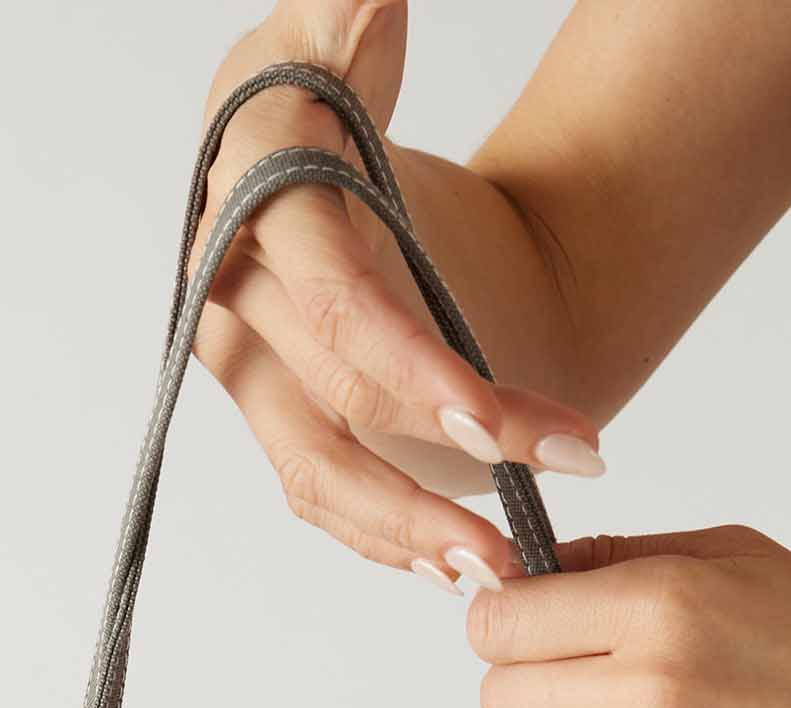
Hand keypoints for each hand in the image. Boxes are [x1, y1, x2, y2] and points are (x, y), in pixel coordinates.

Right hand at [193, 1, 604, 591]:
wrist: (338, 163)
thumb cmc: (344, 97)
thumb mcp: (350, 32)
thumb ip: (346, 11)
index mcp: (252, 186)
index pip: (335, 302)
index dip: (414, 369)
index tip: (500, 423)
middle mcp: (227, 282)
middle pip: (342, 391)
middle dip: (457, 438)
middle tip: (563, 466)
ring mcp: (242, 361)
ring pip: (320, 468)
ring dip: (415, 527)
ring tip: (504, 566)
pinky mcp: (273, 414)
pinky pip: (323, 495)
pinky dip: (391, 538)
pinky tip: (456, 568)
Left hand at [467, 525, 790, 707]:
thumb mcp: (733, 562)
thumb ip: (618, 562)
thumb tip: (516, 577)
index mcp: (662, 605)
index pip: (498, 622)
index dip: (507, 631)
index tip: (537, 643)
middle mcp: (653, 694)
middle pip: (498, 703)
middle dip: (534, 699)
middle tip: (596, 706)